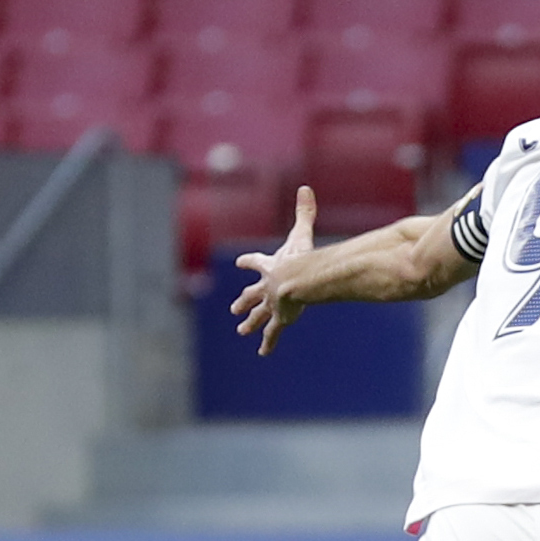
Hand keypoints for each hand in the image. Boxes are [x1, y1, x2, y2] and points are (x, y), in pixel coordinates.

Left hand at [228, 185, 317, 354]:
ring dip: (250, 322)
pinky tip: (262, 353)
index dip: (249, 262)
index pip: (255, 262)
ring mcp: (272, 304)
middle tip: (234, 307)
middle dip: (244, 300)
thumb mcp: (301, 233)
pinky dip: (268, 343)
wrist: (296, 280)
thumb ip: (304, 212)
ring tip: (241, 330)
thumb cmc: (300, 257)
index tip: (240, 262)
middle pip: (252, 294)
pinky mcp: (280, 318)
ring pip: (259, 315)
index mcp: (269, 266)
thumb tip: (305, 187)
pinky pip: (273, 333)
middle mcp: (267, 287)